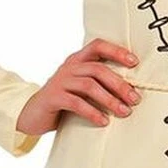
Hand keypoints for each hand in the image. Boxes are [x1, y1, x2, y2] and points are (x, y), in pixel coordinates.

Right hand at [16, 39, 141, 137]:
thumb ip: (99, 83)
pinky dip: (92, 112)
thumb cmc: (64, 100)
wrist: (32, 114)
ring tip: (124, 111)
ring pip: (89, 86)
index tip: (134, 62)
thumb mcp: (81, 87)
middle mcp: (69, 67)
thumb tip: (131, 90)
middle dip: (119, 84)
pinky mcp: (53, 98)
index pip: (98, 46)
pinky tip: (103, 121)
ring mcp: (59, 81)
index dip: (116, 51)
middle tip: (135, 99)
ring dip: (110, 99)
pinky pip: (76, 103)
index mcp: (77, 60)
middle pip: (98, 69)